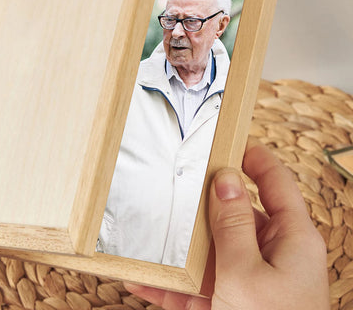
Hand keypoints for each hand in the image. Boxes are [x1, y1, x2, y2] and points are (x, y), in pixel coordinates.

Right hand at [125, 139, 329, 309]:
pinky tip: (139, 278)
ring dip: (180, 244)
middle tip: (174, 181)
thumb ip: (233, 224)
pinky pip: (195, 285)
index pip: (274, 182)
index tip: (225, 138)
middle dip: (203, 201)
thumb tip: (225, 178)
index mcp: (291, 239)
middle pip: (235, 213)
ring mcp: (246, 280)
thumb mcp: (248, 273)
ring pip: (211, 249)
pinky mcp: (226, 303)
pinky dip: (170, 283)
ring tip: (148, 227)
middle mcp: (271, 254)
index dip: (253, 157)